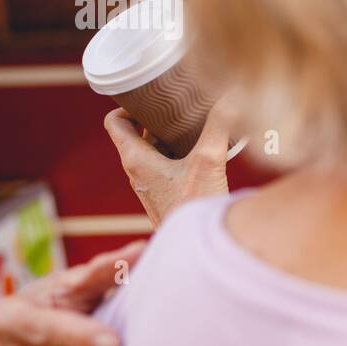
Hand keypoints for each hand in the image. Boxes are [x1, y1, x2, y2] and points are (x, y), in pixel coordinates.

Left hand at [104, 98, 233, 226]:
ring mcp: (151, 184)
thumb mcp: (209, 161)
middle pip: (139, 133)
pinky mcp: (167, 194)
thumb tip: (233, 95)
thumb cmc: (193, 208)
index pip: (114, 122)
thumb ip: (220, 126)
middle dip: (159, 117)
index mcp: (135, 159)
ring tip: (195, 121)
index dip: (128, 105)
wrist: (196, 250)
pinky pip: (168, 165)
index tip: (150, 96)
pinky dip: (181, 152)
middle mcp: (138, 171)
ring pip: (156, 149)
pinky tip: (205, 148)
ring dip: (172, 135)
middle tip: (180, 103)